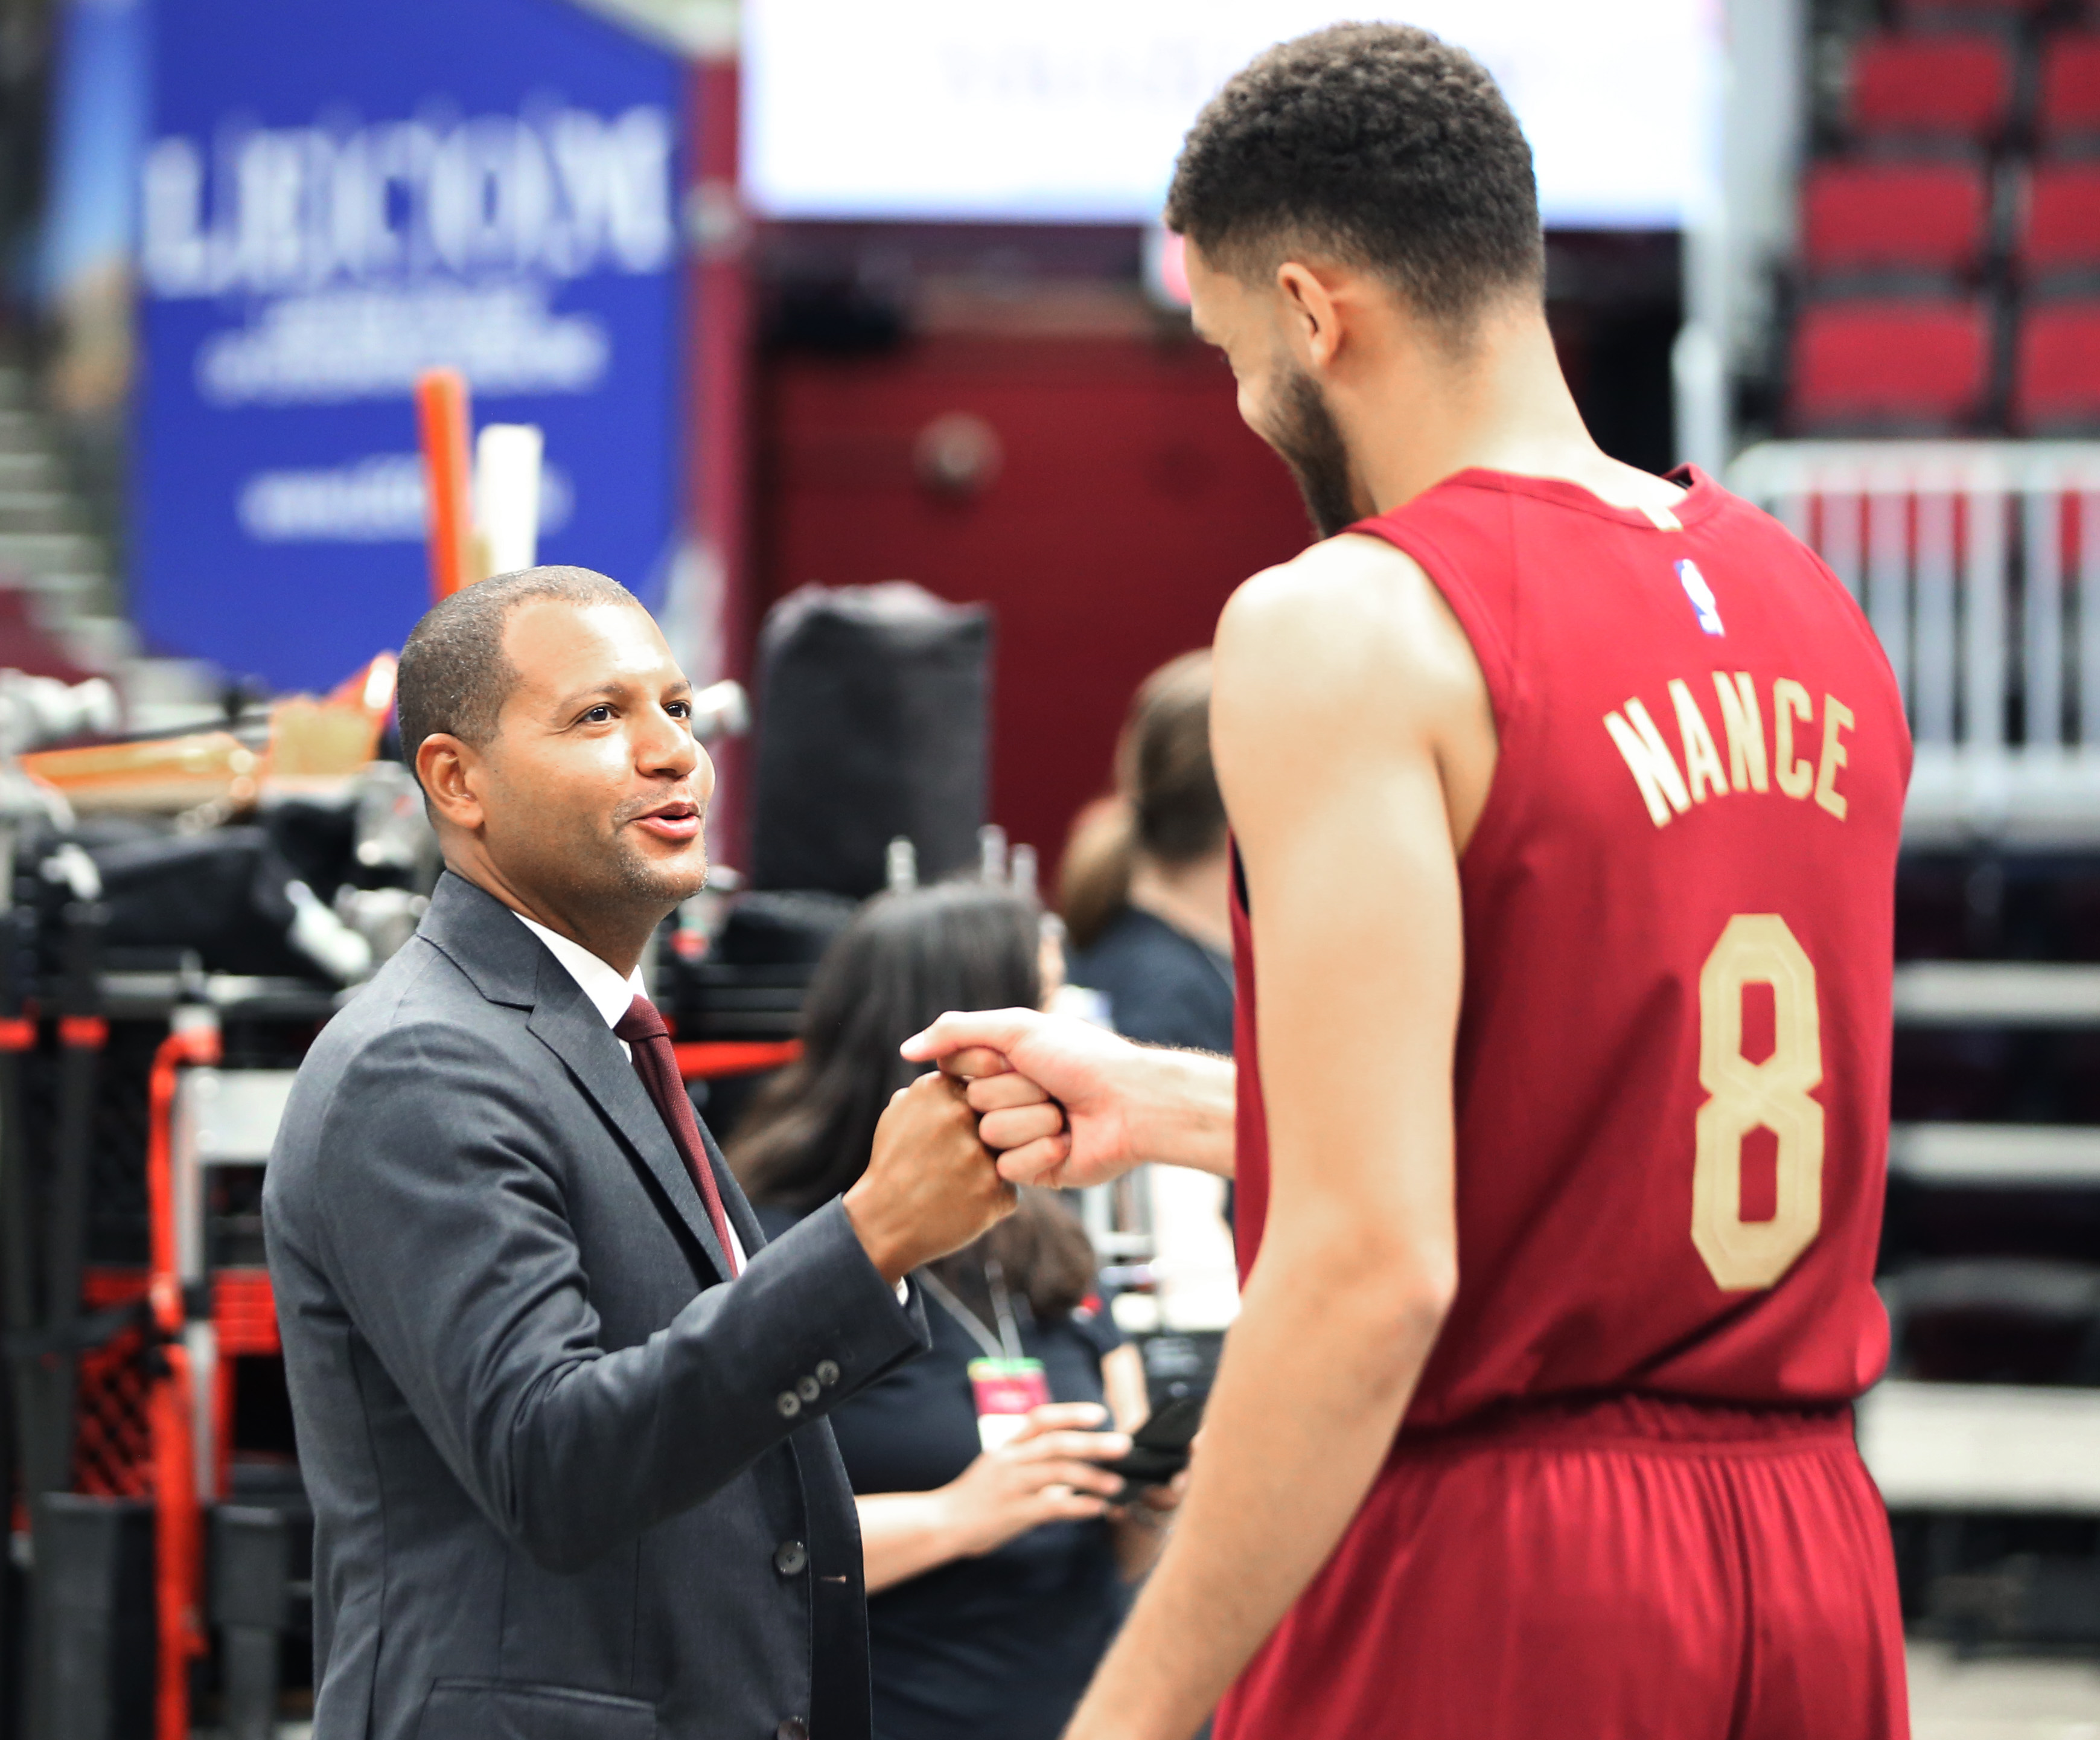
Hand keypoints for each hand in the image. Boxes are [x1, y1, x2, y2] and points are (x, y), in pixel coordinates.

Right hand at [843, 1071, 1014, 1283]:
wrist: (883, 1222)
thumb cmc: (895, 1161)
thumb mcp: (903, 1107)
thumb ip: (936, 1084)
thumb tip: (962, 1063)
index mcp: (939, 1088)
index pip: (988, 1074)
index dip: (987, 1096)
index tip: (976, 1112)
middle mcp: (962, 1116)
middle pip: (1009, 1106)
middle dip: (1002, 1123)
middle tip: (972, 1147)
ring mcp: (980, 1155)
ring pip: (1018, 1143)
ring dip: (1002, 1157)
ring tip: (968, 1174)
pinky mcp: (996, 1192)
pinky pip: (1013, 1182)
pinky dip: (995, 1191)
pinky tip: (970, 1198)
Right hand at [899, 1008, 1147, 1187]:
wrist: (1132, 1103)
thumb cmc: (1080, 1059)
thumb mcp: (1018, 1029)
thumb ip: (956, 1032)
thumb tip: (905, 1050)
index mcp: (997, 1065)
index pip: (952, 1068)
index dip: (982, 1065)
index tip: (1016, 1060)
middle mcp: (1002, 1100)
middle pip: (970, 1103)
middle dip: (1016, 1092)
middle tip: (1051, 1087)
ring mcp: (1015, 1136)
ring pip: (989, 1135)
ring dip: (1032, 1121)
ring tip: (1064, 1115)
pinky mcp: (1030, 1171)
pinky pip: (1008, 1167)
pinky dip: (1041, 1152)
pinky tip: (1067, 1143)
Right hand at [937, 1402, 1131, 1557]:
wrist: (941, 1523)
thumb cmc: (975, 1499)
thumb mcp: (1001, 1472)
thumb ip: (1034, 1469)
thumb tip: (1073, 1478)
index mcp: (1007, 1446)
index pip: (1041, 1419)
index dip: (1071, 1413)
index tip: (1099, 1413)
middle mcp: (1010, 1460)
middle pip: (1057, 1444)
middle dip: (1093, 1443)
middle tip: (1123, 1445)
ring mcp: (1011, 1485)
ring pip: (1057, 1472)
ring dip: (1092, 1477)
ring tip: (1117, 1482)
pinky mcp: (1013, 1512)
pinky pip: (1052, 1507)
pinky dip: (1078, 1506)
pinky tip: (1098, 1509)